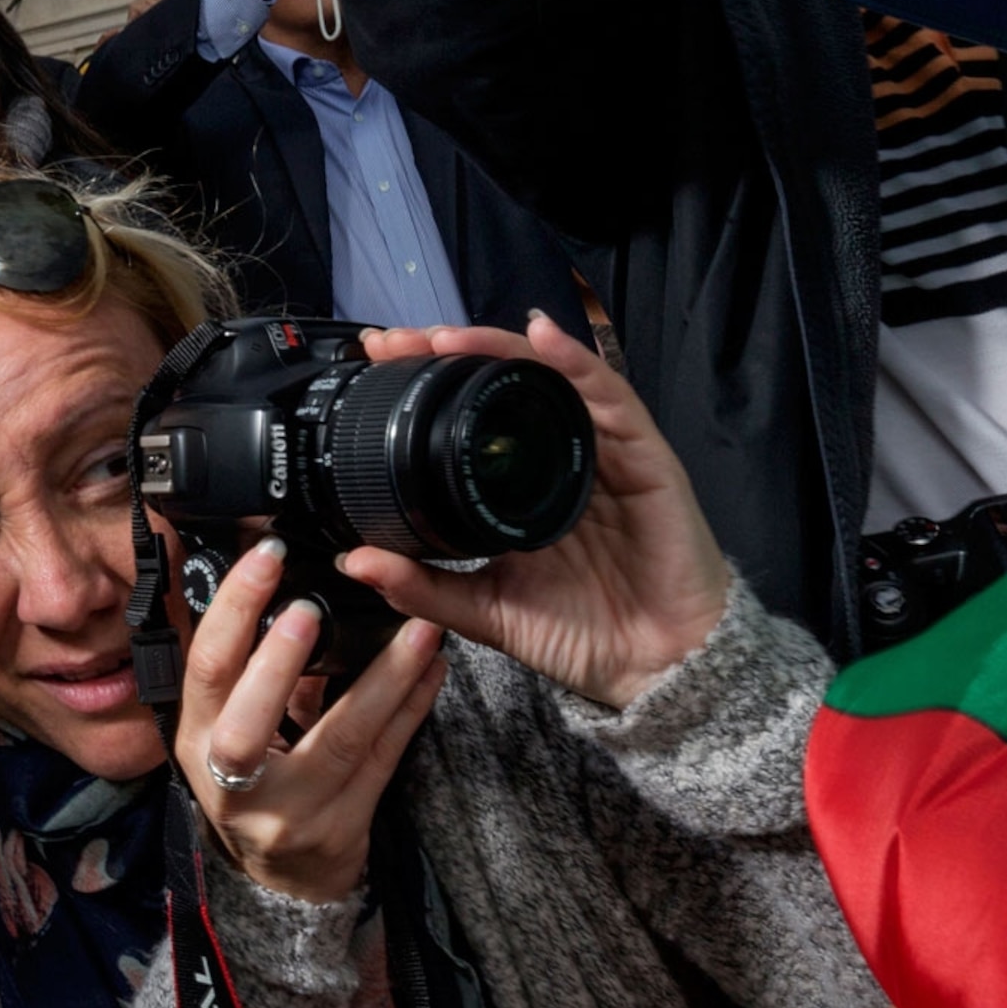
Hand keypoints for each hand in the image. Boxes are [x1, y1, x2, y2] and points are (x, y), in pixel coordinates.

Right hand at [175, 541, 447, 904]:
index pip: (206, 671)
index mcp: (198, 742)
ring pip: (340, 741)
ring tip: (418, 627)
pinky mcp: (342, 830)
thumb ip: (247, 671)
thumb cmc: (256, 783)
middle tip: (314, 606)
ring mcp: (289, 814)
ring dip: (384, 678)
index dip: (233, 612)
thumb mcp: (228, 731)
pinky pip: (384, 760)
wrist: (287, 879)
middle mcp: (232, 784)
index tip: (267, 556)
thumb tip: (285, 576)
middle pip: (248, 724)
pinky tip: (432, 670)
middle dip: (279, 662)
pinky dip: (412, 709)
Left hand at [338, 312, 727, 709]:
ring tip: (446, 337)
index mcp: (519, 485)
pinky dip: (576, 361)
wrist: (652, 671)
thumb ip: (423, 587)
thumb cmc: (581, 634)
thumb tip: (354, 561)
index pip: (469, 416)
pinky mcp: (646, 457)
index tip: (375, 367)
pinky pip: (612, 396)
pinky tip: (542, 336)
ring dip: (497, 348)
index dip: (425, 385)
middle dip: (447, 354)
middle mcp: (558, 457)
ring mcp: (602, 453)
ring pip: (549, 377)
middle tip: (393, 342)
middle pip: (503, 384)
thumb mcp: (485, 609)